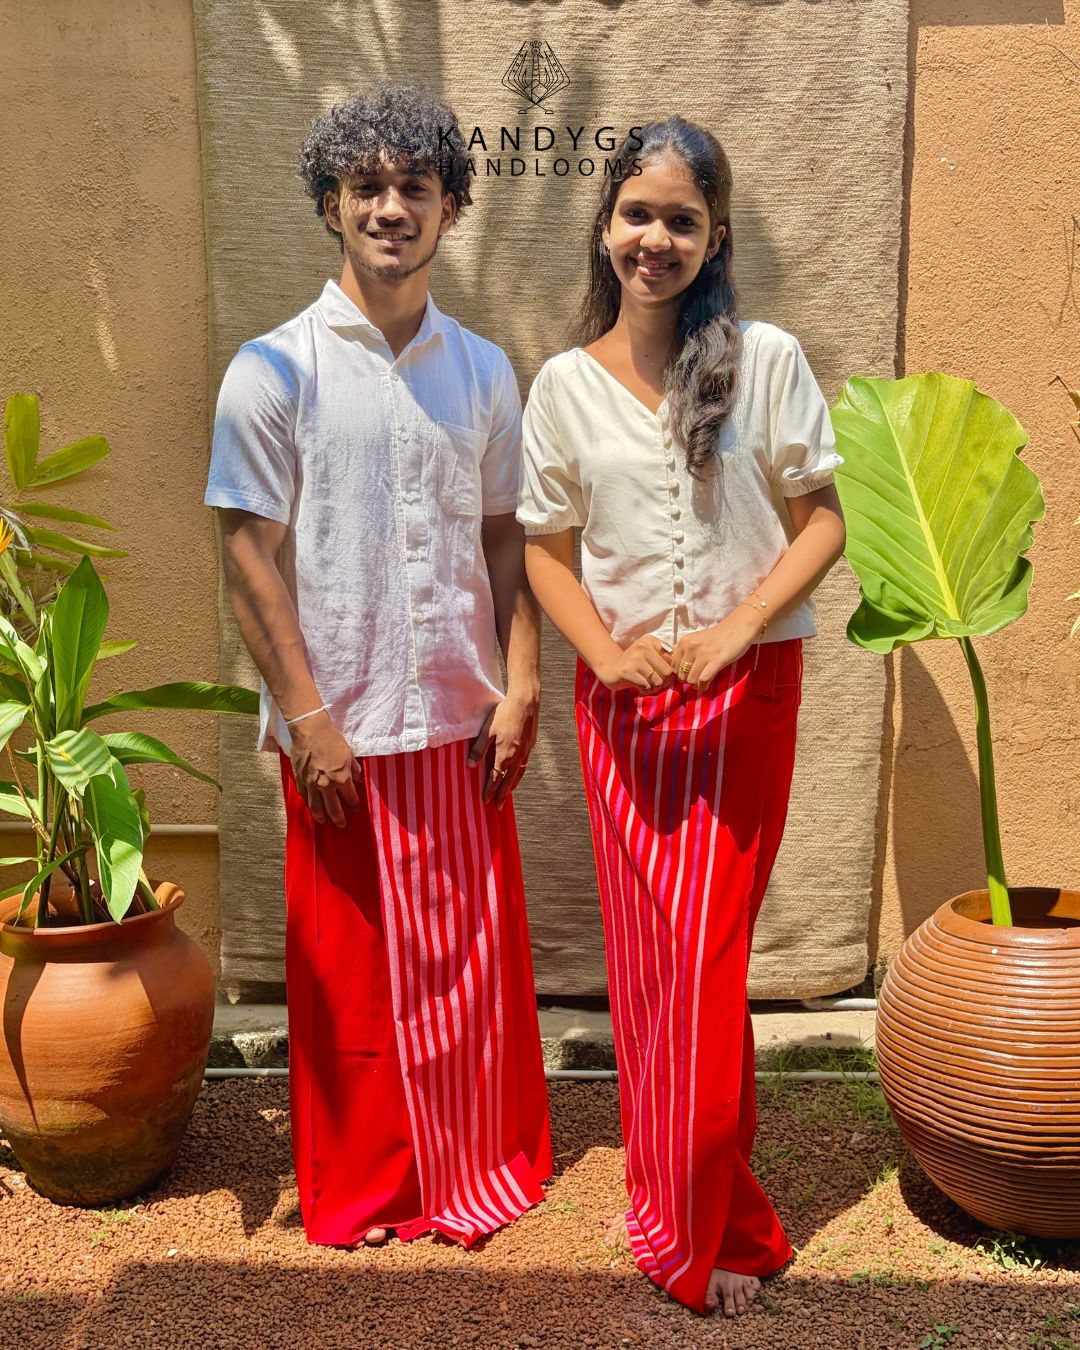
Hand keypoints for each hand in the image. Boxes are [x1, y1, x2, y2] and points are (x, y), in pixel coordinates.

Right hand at [288, 712, 362, 827]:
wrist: (310, 731)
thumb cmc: (332, 740)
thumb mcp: (349, 754)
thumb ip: (354, 770)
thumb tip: (359, 780)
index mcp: (341, 779)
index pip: (350, 798)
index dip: (354, 805)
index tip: (355, 808)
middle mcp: (326, 786)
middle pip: (333, 808)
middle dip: (338, 818)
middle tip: (341, 825)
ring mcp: (310, 784)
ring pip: (315, 806)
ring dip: (320, 816)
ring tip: (323, 822)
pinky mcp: (299, 779)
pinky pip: (303, 795)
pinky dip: (307, 801)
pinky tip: (310, 804)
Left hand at [467, 687, 539, 807]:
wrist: (526, 701)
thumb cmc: (504, 713)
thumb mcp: (487, 730)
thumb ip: (479, 749)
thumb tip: (471, 765)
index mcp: (505, 754)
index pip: (496, 778)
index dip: (490, 790)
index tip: (486, 801)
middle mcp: (517, 757)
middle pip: (508, 781)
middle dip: (502, 795)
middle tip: (499, 807)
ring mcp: (526, 751)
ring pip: (519, 774)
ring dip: (512, 786)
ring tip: (508, 794)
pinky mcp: (531, 745)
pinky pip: (524, 765)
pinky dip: (519, 774)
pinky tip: (517, 774)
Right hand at [596, 636, 672, 692]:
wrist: (610, 668)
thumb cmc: (635, 664)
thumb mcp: (650, 655)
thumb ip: (666, 658)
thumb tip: (685, 666)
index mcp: (651, 640)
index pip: (673, 659)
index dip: (672, 671)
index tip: (664, 674)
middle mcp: (643, 646)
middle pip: (668, 672)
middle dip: (664, 681)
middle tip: (655, 682)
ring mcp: (634, 658)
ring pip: (658, 681)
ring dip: (654, 687)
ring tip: (647, 684)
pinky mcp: (627, 671)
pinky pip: (647, 687)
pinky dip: (645, 690)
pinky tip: (640, 686)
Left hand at [670, 609, 760, 689]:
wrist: (738, 628)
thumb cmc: (717, 636)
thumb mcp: (696, 640)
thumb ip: (685, 651)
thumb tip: (674, 667)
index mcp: (684, 642)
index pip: (673, 666)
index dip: (679, 673)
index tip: (688, 674)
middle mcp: (691, 647)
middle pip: (681, 675)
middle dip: (689, 679)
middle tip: (697, 678)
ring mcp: (703, 654)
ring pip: (691, 679)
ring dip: (697, 685)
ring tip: (702, 682)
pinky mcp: (716, 660)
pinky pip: (703, 680)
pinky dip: (704, 686)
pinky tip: (707, 684)